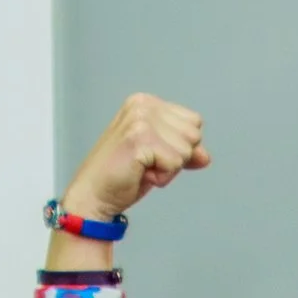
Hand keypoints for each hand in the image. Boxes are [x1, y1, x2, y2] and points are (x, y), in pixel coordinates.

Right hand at [63, 93, 208, 221]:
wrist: (93, 195)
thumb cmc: (123, 175)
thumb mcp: (160, 156)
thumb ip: (184, 150)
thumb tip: (205, 156)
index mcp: (146, 102)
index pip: (194, 121)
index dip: (180, 146)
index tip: (151, 153)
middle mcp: (143, 105)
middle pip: (194, 134)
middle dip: (176, 156)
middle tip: (146, 162)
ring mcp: (140, 120)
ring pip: (187, 149)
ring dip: (169, 168)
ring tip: (142, 167)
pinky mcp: (139, 139)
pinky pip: (175, 163)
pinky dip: (163, 177)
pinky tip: (139, 174)